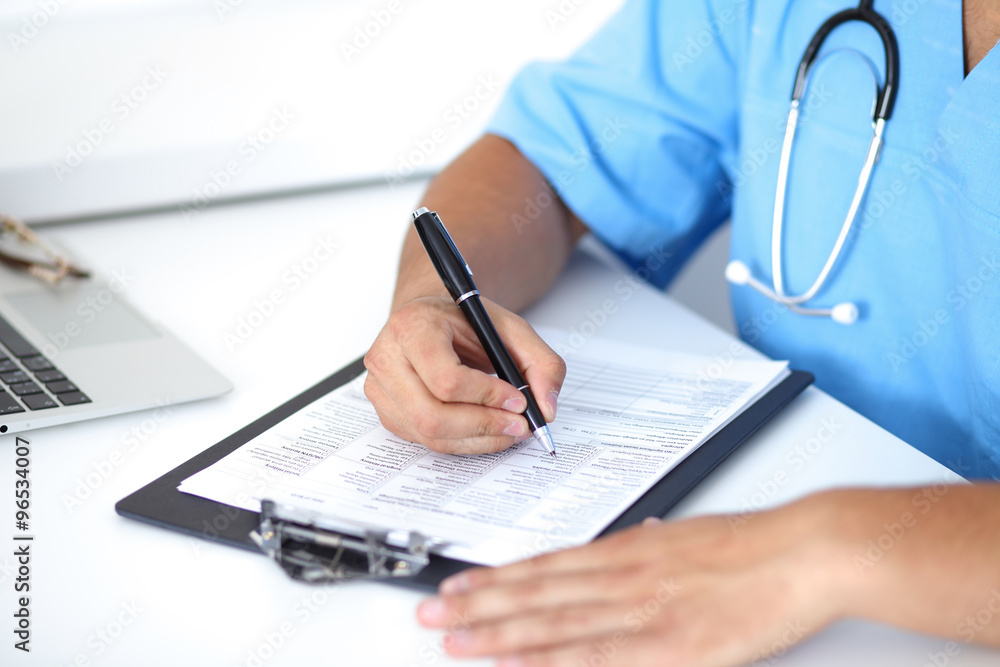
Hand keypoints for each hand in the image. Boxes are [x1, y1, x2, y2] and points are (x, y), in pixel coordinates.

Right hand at [364, 295, 565, 454]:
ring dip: (477, 439)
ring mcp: (380, 388)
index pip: (446, 378)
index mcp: (412, 326)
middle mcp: (386, 357)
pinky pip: (425, 440)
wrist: (431, 321)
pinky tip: (484, 429)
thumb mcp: (510, 328)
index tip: (518, 400)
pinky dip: (462, 442)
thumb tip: (546, 410)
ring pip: (429, 434)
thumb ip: (541, 363)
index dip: (487, 397)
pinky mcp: (386, 411)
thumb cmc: (464, 323)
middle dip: (484, 426)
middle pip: (432, 415)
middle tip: (519, 426)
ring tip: (508, 429)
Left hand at [417, 499, 849, 666]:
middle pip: (537, 592)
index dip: (497, 578)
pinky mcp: (672, 645)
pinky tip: (518, 663)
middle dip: (478, 604)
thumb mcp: (691, 536)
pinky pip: (599, 655)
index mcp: (630, 550)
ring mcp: (644, 610)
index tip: (457, 584)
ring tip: (454, 637)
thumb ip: (652, 545)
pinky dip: (553, 659)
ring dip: (498, 631)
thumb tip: (631, 540)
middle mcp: (625, 576)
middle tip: (430, 612)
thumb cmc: (755, 544)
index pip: (547, 566)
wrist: (805, 551)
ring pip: (555, 621)